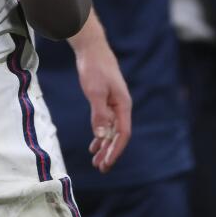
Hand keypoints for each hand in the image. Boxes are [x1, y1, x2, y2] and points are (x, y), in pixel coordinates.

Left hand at [74, 35, 131, 172]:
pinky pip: (106, 122)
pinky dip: (101, 134)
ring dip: (105, 145)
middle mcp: (121, 106)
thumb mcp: (95, 91)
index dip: (116, 150)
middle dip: (110, 152)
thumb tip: (103, 135)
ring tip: (96, 160)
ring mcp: (114, 103)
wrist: (92, 49)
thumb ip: (100, 114)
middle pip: (118, 135)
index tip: (106, 163)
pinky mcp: (106, 100)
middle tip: (100, 168)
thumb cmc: (94, 68)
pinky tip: (94, 144)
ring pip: (112, 130)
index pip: (123, 134)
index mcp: (123, 105)